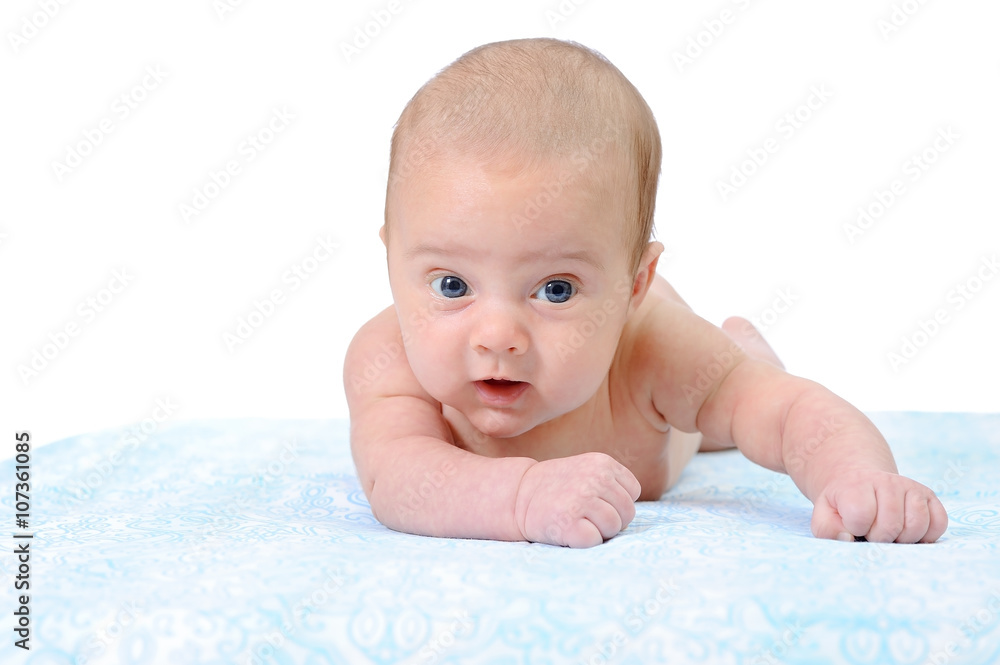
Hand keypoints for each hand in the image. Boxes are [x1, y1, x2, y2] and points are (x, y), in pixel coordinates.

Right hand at [514, 452, 640, 547]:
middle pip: (627, 513)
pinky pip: (595, 541)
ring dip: (597, 531)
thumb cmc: (558, 489)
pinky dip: (583, 541)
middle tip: (583, 514)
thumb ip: (612, 484)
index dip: (615, 502)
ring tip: (576, 521)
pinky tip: (568, 530)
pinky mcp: (569, 523)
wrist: (518, 495)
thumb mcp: (588, 472)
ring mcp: (582, 500)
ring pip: (614, 528)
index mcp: (603, 463)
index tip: (593, 501)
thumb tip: (632, 512)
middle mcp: (596, 478)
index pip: (632, 492)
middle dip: (610, 520)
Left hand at [810, 469, 947, 542]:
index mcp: (857, 484)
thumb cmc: (842, 505)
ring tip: (890, 532)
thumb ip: (827, 529)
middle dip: (880, 538)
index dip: (857, 528)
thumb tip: (848, 538)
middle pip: (891, 525)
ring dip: (903, 539)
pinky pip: (939, 523)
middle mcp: (887, 481)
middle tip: (871, 532)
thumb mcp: (824, 515)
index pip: (861, 515)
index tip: (853, 525)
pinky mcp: (929, 496)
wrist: (859, 481)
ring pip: (917, 526)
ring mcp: (911, 487)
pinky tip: (909, 531)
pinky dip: (927, 535)